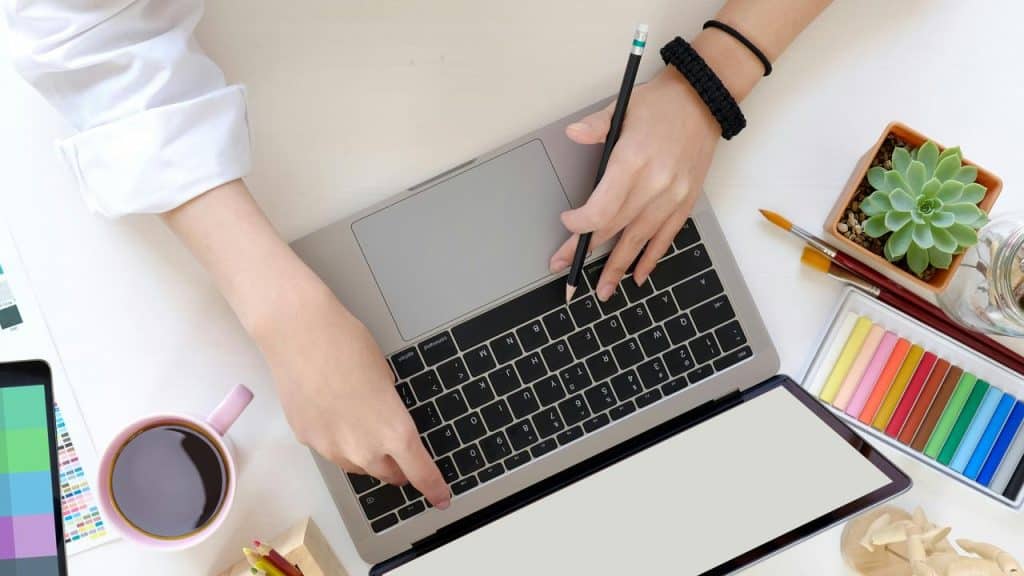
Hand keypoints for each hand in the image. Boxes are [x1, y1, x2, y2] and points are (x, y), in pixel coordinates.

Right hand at [256, 280, 450, 508]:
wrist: (301, 335)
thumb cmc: (348, 346)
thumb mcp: (386, 379)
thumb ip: (389, 412)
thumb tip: (385, 422)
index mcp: (395, 432)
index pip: (420, 473)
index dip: (434, 488)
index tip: (441, 497)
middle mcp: (364, 449)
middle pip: (389, 475)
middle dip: (398, 469)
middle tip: (401, 458)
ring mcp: (332, 448)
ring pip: (358, 467)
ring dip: (368, 457)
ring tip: (364, 428)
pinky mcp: (308, 440)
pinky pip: (331, 451)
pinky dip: (339, 441)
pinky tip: (335, 415)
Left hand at [549, 66, 720, 300]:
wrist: (704, 99)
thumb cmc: (660, 103)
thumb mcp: (622, 107)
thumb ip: (595, 127)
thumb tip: (572, 134)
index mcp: (633, 161)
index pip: (601, 208)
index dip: (580, 225)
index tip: (568, 225)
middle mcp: (654, 184)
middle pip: (614, 228)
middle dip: (586, 252)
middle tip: (566, 271)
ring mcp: (673, 196)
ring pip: (639, 240)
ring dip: (618, 267)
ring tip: (603, 290)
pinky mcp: (686, 201)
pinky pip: (666, 237)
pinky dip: (651, 258)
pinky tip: (637, 276)